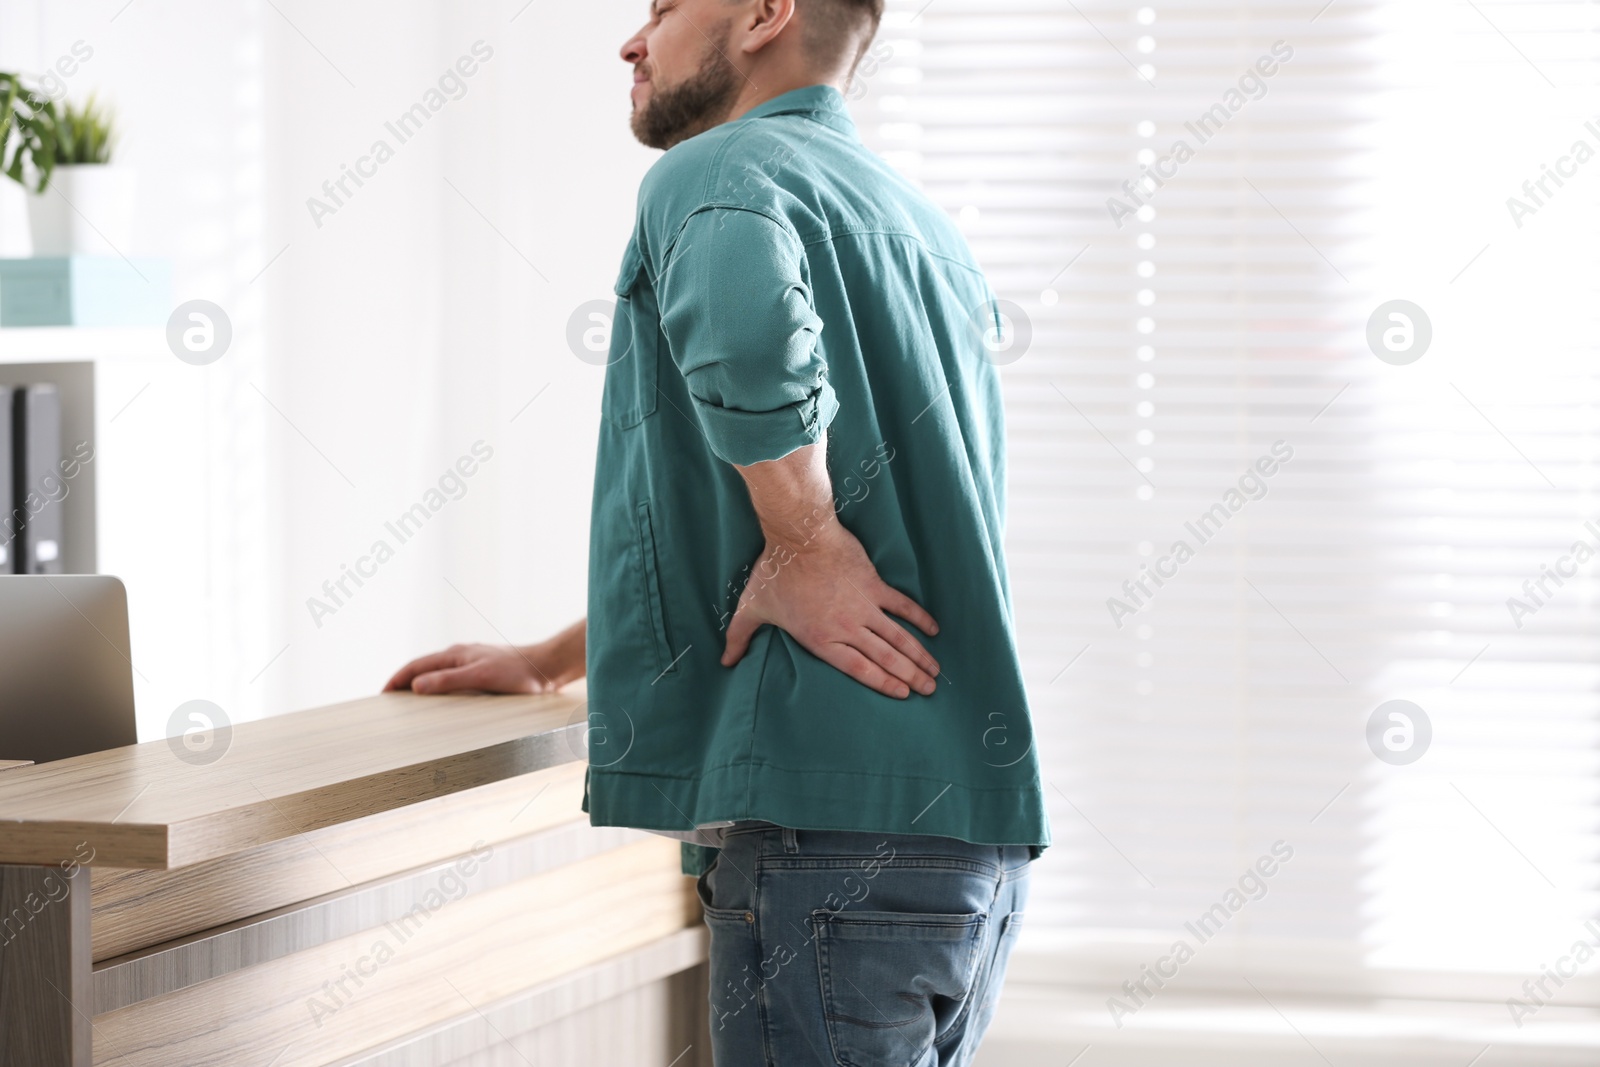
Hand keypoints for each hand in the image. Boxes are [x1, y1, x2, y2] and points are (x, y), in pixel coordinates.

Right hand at [384, 627, 583, 694]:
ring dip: (420, 686)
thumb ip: (448, 681)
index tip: (382, 695)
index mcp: (455, 654)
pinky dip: (438, 689)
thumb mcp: (480, 677)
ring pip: (437, 674)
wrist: (546, 668)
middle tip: (389, 702)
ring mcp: (471, 662)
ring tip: (409, 704)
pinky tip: (442, 702)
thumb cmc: (518, 673)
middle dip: (404, 683)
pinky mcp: (483, 672)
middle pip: (423, 668)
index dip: (396, 680)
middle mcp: (460, 655)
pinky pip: (451, 679)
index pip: (416, 666)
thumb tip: (415, 687)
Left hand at [720, 522, 939, 698]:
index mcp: (821, 639)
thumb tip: (725, 662)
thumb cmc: (774, 572)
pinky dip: (920, 618)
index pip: (860, 670)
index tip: (903, 695)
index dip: (884, 684)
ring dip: (920, 655)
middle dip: (910, 677)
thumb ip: (739, 638)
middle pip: (886, 658)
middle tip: (929, 690)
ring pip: (899, 637)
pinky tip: (934, 631)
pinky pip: (902, 605)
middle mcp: (847, 627)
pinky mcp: (873, 585)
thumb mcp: (751, 608)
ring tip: (936, 671)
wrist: (799, 535)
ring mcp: (864, 606)